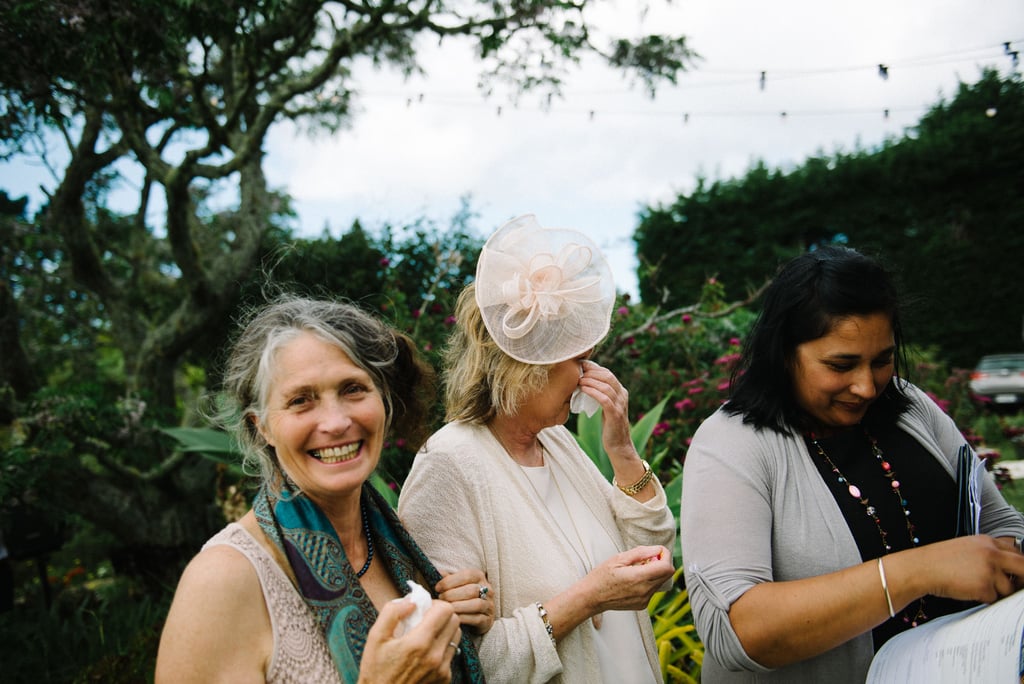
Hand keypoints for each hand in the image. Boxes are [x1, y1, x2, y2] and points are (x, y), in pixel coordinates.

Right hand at [358, 597, 461, 683]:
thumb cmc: (376, 670)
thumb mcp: (375, 638)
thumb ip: (392, 613)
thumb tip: (411, 601)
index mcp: (419, 643)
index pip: (445, 610)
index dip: (436, 604)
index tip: (425, 609)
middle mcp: (435, 656)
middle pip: (455, 621)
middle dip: (442, 615)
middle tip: (427, 620)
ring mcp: (442, 669)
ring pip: (456, 637)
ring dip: (445, 631)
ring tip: (427, 635)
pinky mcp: (445, 679)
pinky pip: (451, 654)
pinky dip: (442, 648)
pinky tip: (426, 653)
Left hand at [436, 568, 494, 633]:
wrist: (475, 616)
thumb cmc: (462, 597)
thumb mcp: (456, 584)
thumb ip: (448, 578)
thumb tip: (437, 573)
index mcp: (479, 576)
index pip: (467, 575)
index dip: (450, 581)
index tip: (437, 588)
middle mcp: (488, 589)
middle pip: (471, 590)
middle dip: (452, 595)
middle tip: (440, 599)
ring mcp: (489, 605)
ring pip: (476, 604)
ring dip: (458, 606)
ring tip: (447, 608)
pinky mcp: (488, 620)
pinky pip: (477, 619)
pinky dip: (464, 618)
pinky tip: (453, 618)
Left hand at [576, 360, 634, 459]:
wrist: (619, 446)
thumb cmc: (609, 426)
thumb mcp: (607, 407)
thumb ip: (601, 395)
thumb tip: (585, 382)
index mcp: (621, 392)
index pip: (607, 373)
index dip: (594, 367)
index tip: (580, 365)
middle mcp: (623, 395)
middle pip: (607, 376)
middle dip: (591, 371)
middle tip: (577, 371)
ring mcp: (620, 405)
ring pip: (606, 386)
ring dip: (590, 381)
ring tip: (578, 380)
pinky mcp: (615, 414)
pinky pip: (604, 399)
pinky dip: (592, 392)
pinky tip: (583, 389)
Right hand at [583, 545, 673, 612]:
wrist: (591, 597)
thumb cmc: (601, 577)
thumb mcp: (618, 559)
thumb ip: (640, 553)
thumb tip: (657, 550)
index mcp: (638, 578)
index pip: (667, 567)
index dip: (665, 555)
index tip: (657, 550)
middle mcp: (644, 591)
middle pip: (667, 574)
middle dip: (662, 562)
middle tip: (647, 558)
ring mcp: (644, 600)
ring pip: (661, 581)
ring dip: (655, 572)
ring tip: (637, 569)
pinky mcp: (642, 605)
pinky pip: (653, 590)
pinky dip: (648, 581)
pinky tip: (634, 579)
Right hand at [905, 535, 1023, 602]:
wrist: (920, 568)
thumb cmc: (939, 560)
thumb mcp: (966, 548)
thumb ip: (987, 554)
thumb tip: (1008, 571)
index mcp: (987, 541)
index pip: (1017, 553)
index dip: (1020, 567)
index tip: (1018, 576)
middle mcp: (991, 553)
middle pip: (1023, 568)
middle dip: (1021, 581)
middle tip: (1015, 588)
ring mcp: (989, 569)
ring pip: (1008, 588)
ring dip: (996, 592)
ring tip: (974, 586)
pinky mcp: (984, 586)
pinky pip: (993, 598)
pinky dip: (982, 598)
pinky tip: (967, 590)